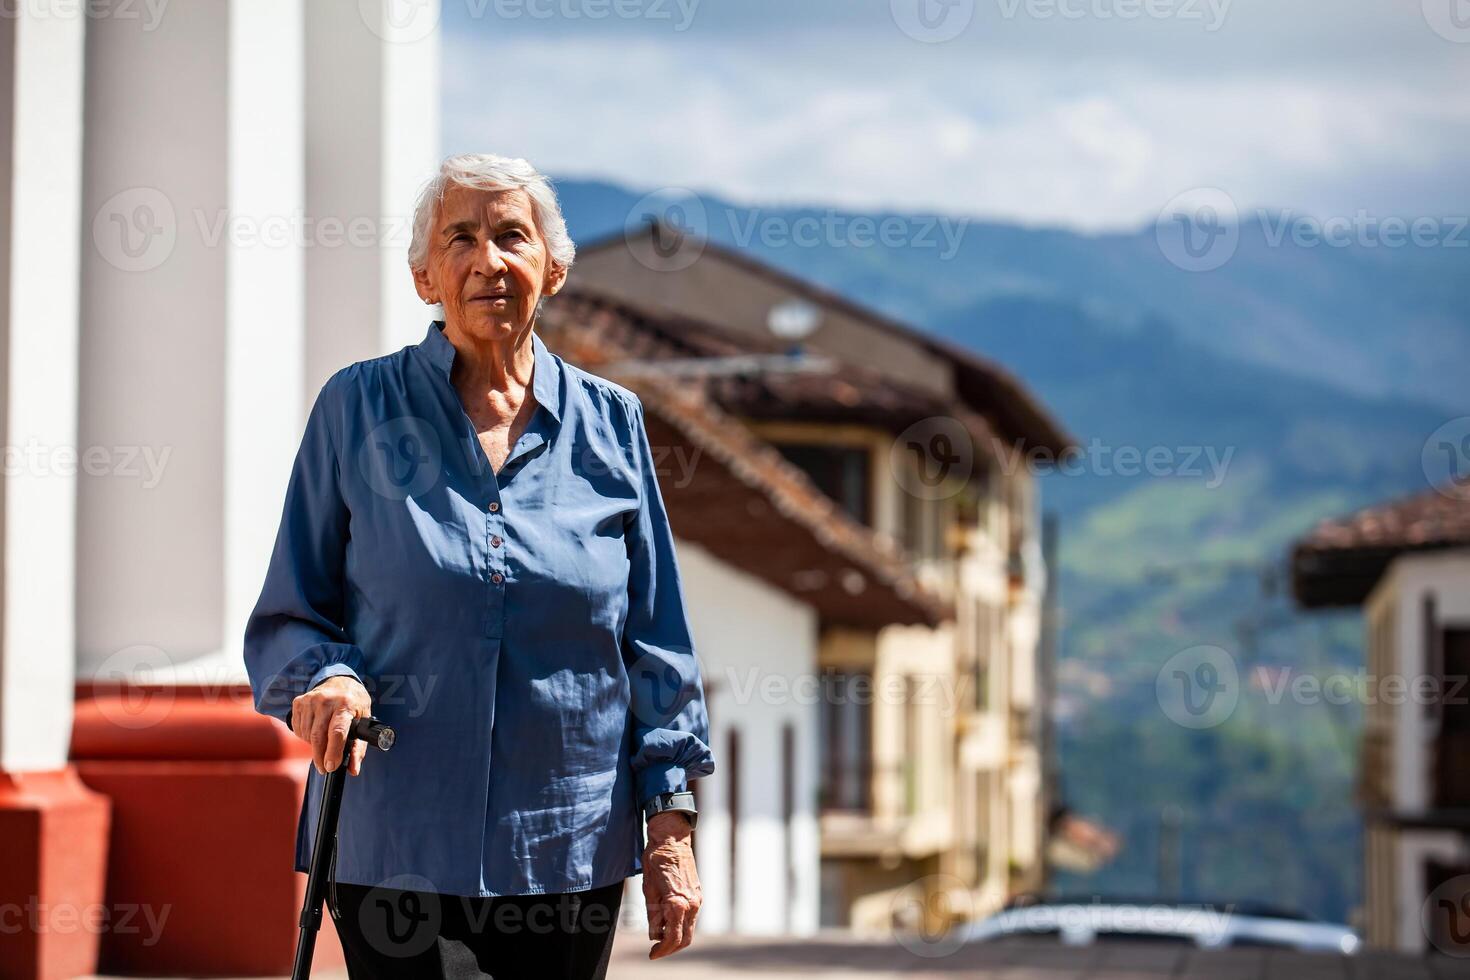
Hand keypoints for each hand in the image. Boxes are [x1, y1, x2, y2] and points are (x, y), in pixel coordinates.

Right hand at [290, 675, 372, 775]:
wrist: (340, 680)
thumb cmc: (354, 702)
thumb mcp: (364, 719)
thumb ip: (359, 747)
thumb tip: (353, 769)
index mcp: (346, 704)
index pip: (337, 732)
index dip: (333, 752)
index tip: (331, 767)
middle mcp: (326, 700)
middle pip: (318, 736)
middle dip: (320, 757)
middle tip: (324, 769)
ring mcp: (310, 700)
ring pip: (306, 734)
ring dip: (314, 746)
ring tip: (324, 744)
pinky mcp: (299, 702)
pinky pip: (298, 728)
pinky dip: (305, 737)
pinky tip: (315, 732)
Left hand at [642, 811, 700, 958]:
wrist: (671, 838)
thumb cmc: (656, 861)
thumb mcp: (648, 889)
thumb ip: (653, 915)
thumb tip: (655, 935)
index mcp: (678, 904)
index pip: (672, 938)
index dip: (661, 950)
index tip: (651, 954)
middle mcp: (692, 904)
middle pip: (685, 939)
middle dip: (670, 948)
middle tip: (655, 950)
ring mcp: (697, 899)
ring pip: (689, 928)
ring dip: (676, 936)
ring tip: (659, 936)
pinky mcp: (698, 894)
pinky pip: (691, 916)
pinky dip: (680, 924)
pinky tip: (667, 921)